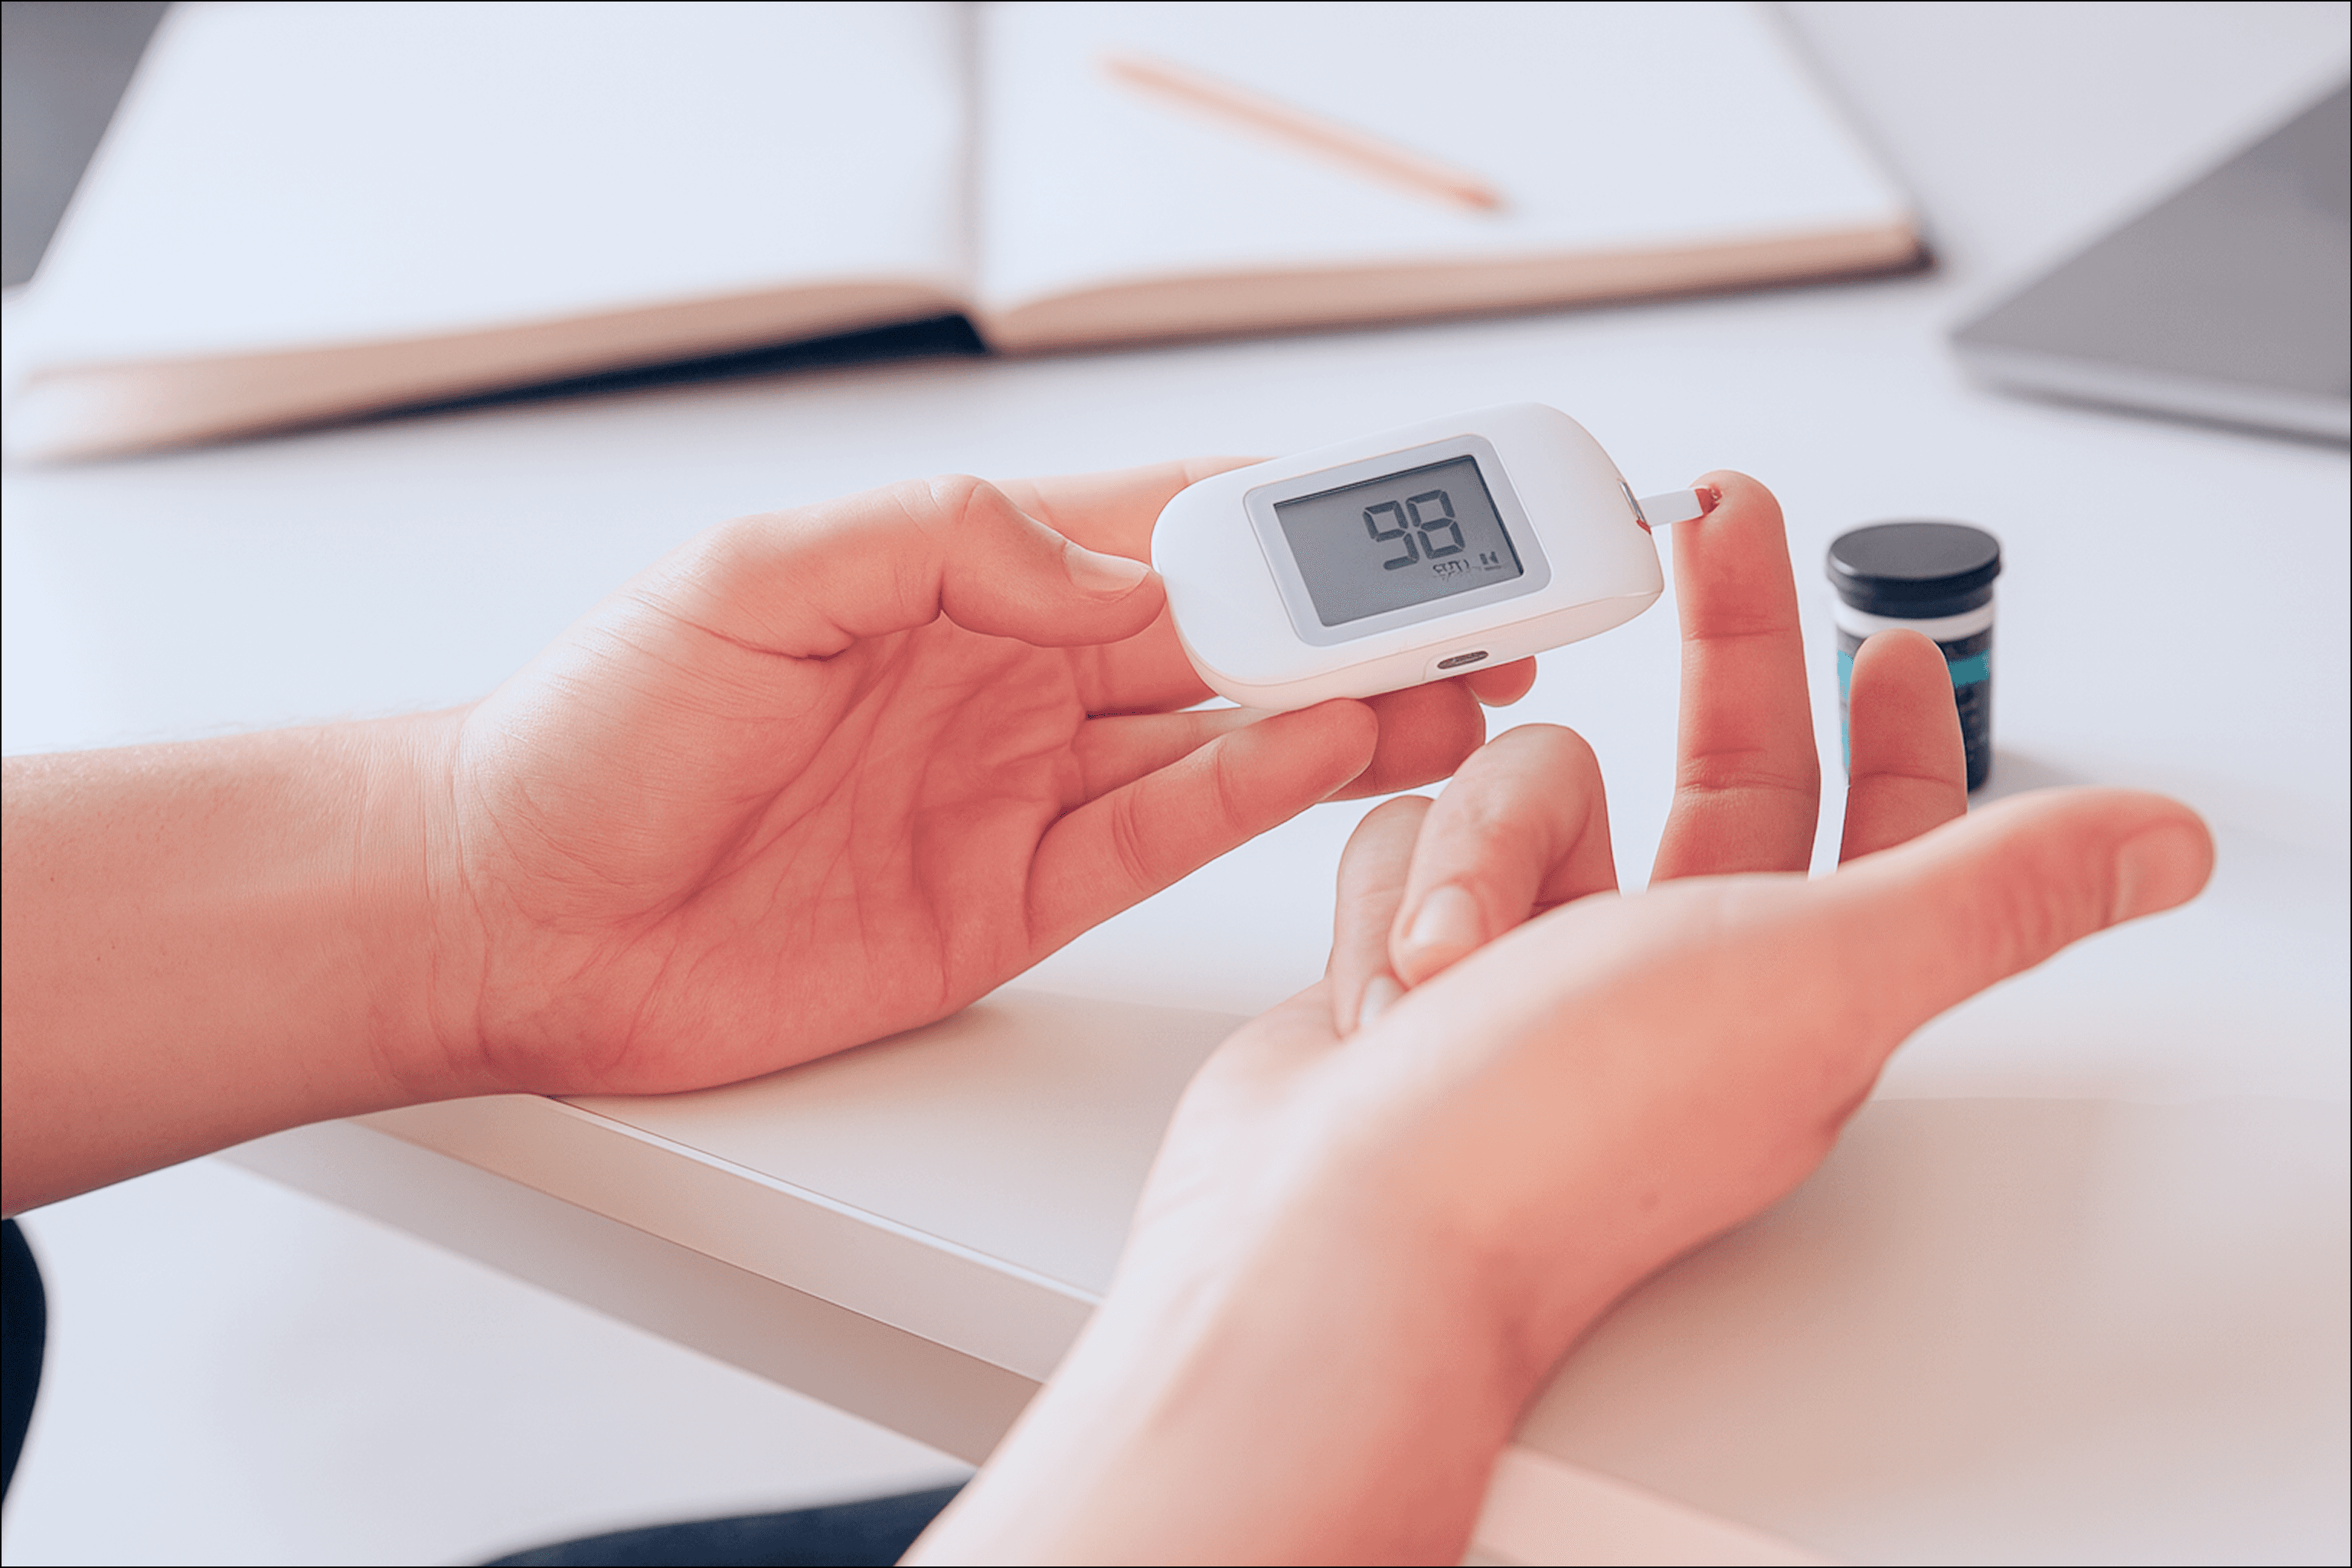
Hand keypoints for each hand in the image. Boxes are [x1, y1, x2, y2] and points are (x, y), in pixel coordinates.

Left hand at [432, 461, 1532, 1093]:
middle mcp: (1006, 676)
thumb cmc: (594, 734)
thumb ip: (938, 540)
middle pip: (1220, 629)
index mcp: (953, 574)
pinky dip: (1255, 800)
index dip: (1287, 513)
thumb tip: (1109, 570)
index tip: (1402, 506)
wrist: (509, 919)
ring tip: (1464, 684)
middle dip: (1354, 613)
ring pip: (1221, 735)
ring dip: (1344, 707)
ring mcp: (1018, 789)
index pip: (1158, 523)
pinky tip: (1339, 756)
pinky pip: (1160, 837)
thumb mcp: (751, 581)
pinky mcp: (1012, 900)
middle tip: (1487, 599)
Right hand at [912, 474, 2212, 1563]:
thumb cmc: (1556, 1133)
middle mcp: (1669, 979)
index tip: (1884, 636)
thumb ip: (1988, 890)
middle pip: (1712, 771)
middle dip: (1718, 646)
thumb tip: (2163, 846)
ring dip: (1484, 851)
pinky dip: (1394, 891)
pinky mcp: (1414, 970)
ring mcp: (1536, 976)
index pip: (1877, 839)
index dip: (1899, 735)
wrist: (1335, 1232)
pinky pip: (1417, 839)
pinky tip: (1383, 978)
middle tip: (1709, 522)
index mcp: (1791, 993)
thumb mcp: (1815, 972)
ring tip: (1450, 960)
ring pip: (1531, 795)